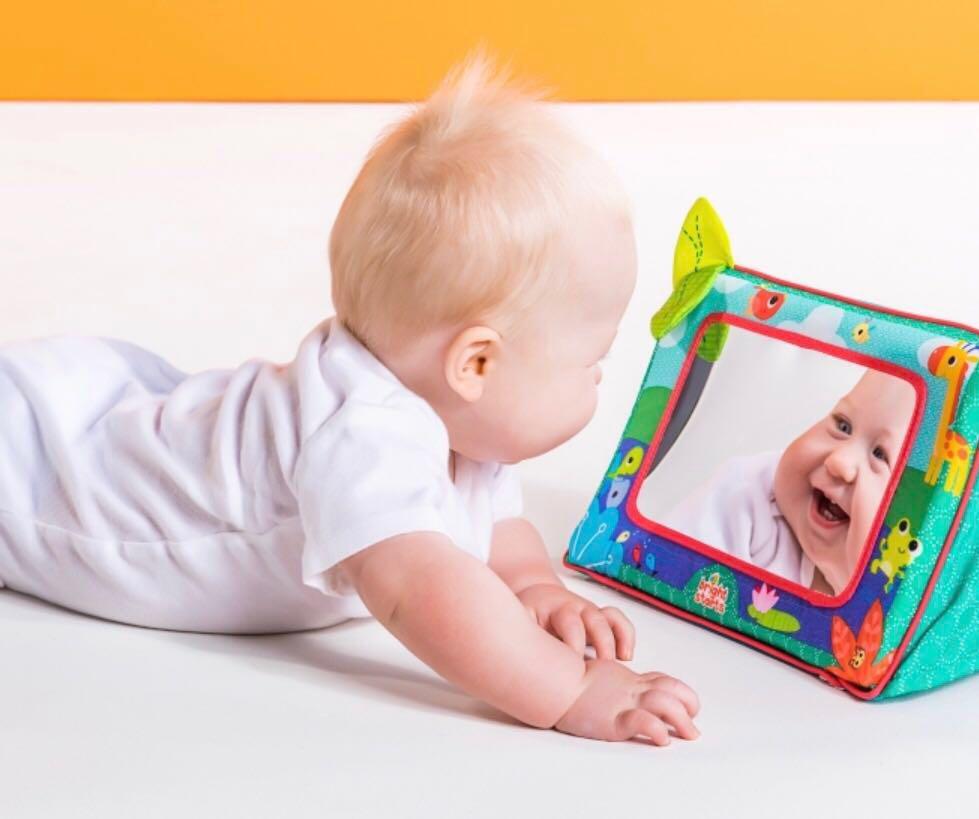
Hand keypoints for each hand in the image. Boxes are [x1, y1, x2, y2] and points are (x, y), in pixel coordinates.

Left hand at [516, 582, 634, 660]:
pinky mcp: (600, 618)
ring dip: (616, 641)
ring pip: (609, 619)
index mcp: (555, 609)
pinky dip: (626, 636)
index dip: (574, 643)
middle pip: (594, 619)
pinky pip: (618, 622)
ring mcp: (589, 612)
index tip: (575, 665)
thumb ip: (524, 639)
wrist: (537, 596)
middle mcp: (576, 608)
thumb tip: (520, 665)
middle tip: (600, 669)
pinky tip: (626, 656)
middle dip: (601, 643)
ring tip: (620, 663)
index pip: (569, 622)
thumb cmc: (528, 616)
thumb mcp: (521, 622)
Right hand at [555, 658, 700, 744]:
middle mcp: (631, 688)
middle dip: (689, 709)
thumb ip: (617, 683)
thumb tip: (629, 690)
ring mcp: (623, 702)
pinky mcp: (613, 719)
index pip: (664, 681)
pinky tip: (662, 738)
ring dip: (682, 720)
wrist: (554, 683)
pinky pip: (641, 721)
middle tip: (693, 729)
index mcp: (629, 680)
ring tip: (689, 734)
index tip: (690, 708)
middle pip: (671, 691)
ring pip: (664, 704)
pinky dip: (656, 729)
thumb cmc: (572, 682)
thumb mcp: (602, 677)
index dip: (682, 694)